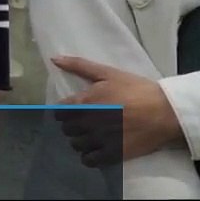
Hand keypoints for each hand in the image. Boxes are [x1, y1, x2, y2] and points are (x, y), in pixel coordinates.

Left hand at [52, 55, 182, 163]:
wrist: (166, 111)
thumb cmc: (136, 89)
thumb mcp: (108, 73)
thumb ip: (79, 66)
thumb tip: (55, 59)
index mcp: (84, 102)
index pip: (59, 112)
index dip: (64, 111)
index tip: (73, 111)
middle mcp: (87, 122)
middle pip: (66, 129)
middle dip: (72, 125)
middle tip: (84, 123)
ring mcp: (99, 140)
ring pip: (76, 145)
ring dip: (80, 141)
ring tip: (91, 136)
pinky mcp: (112, 154)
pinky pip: (90, 160)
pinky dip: (89, 156)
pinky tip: (96, 150)